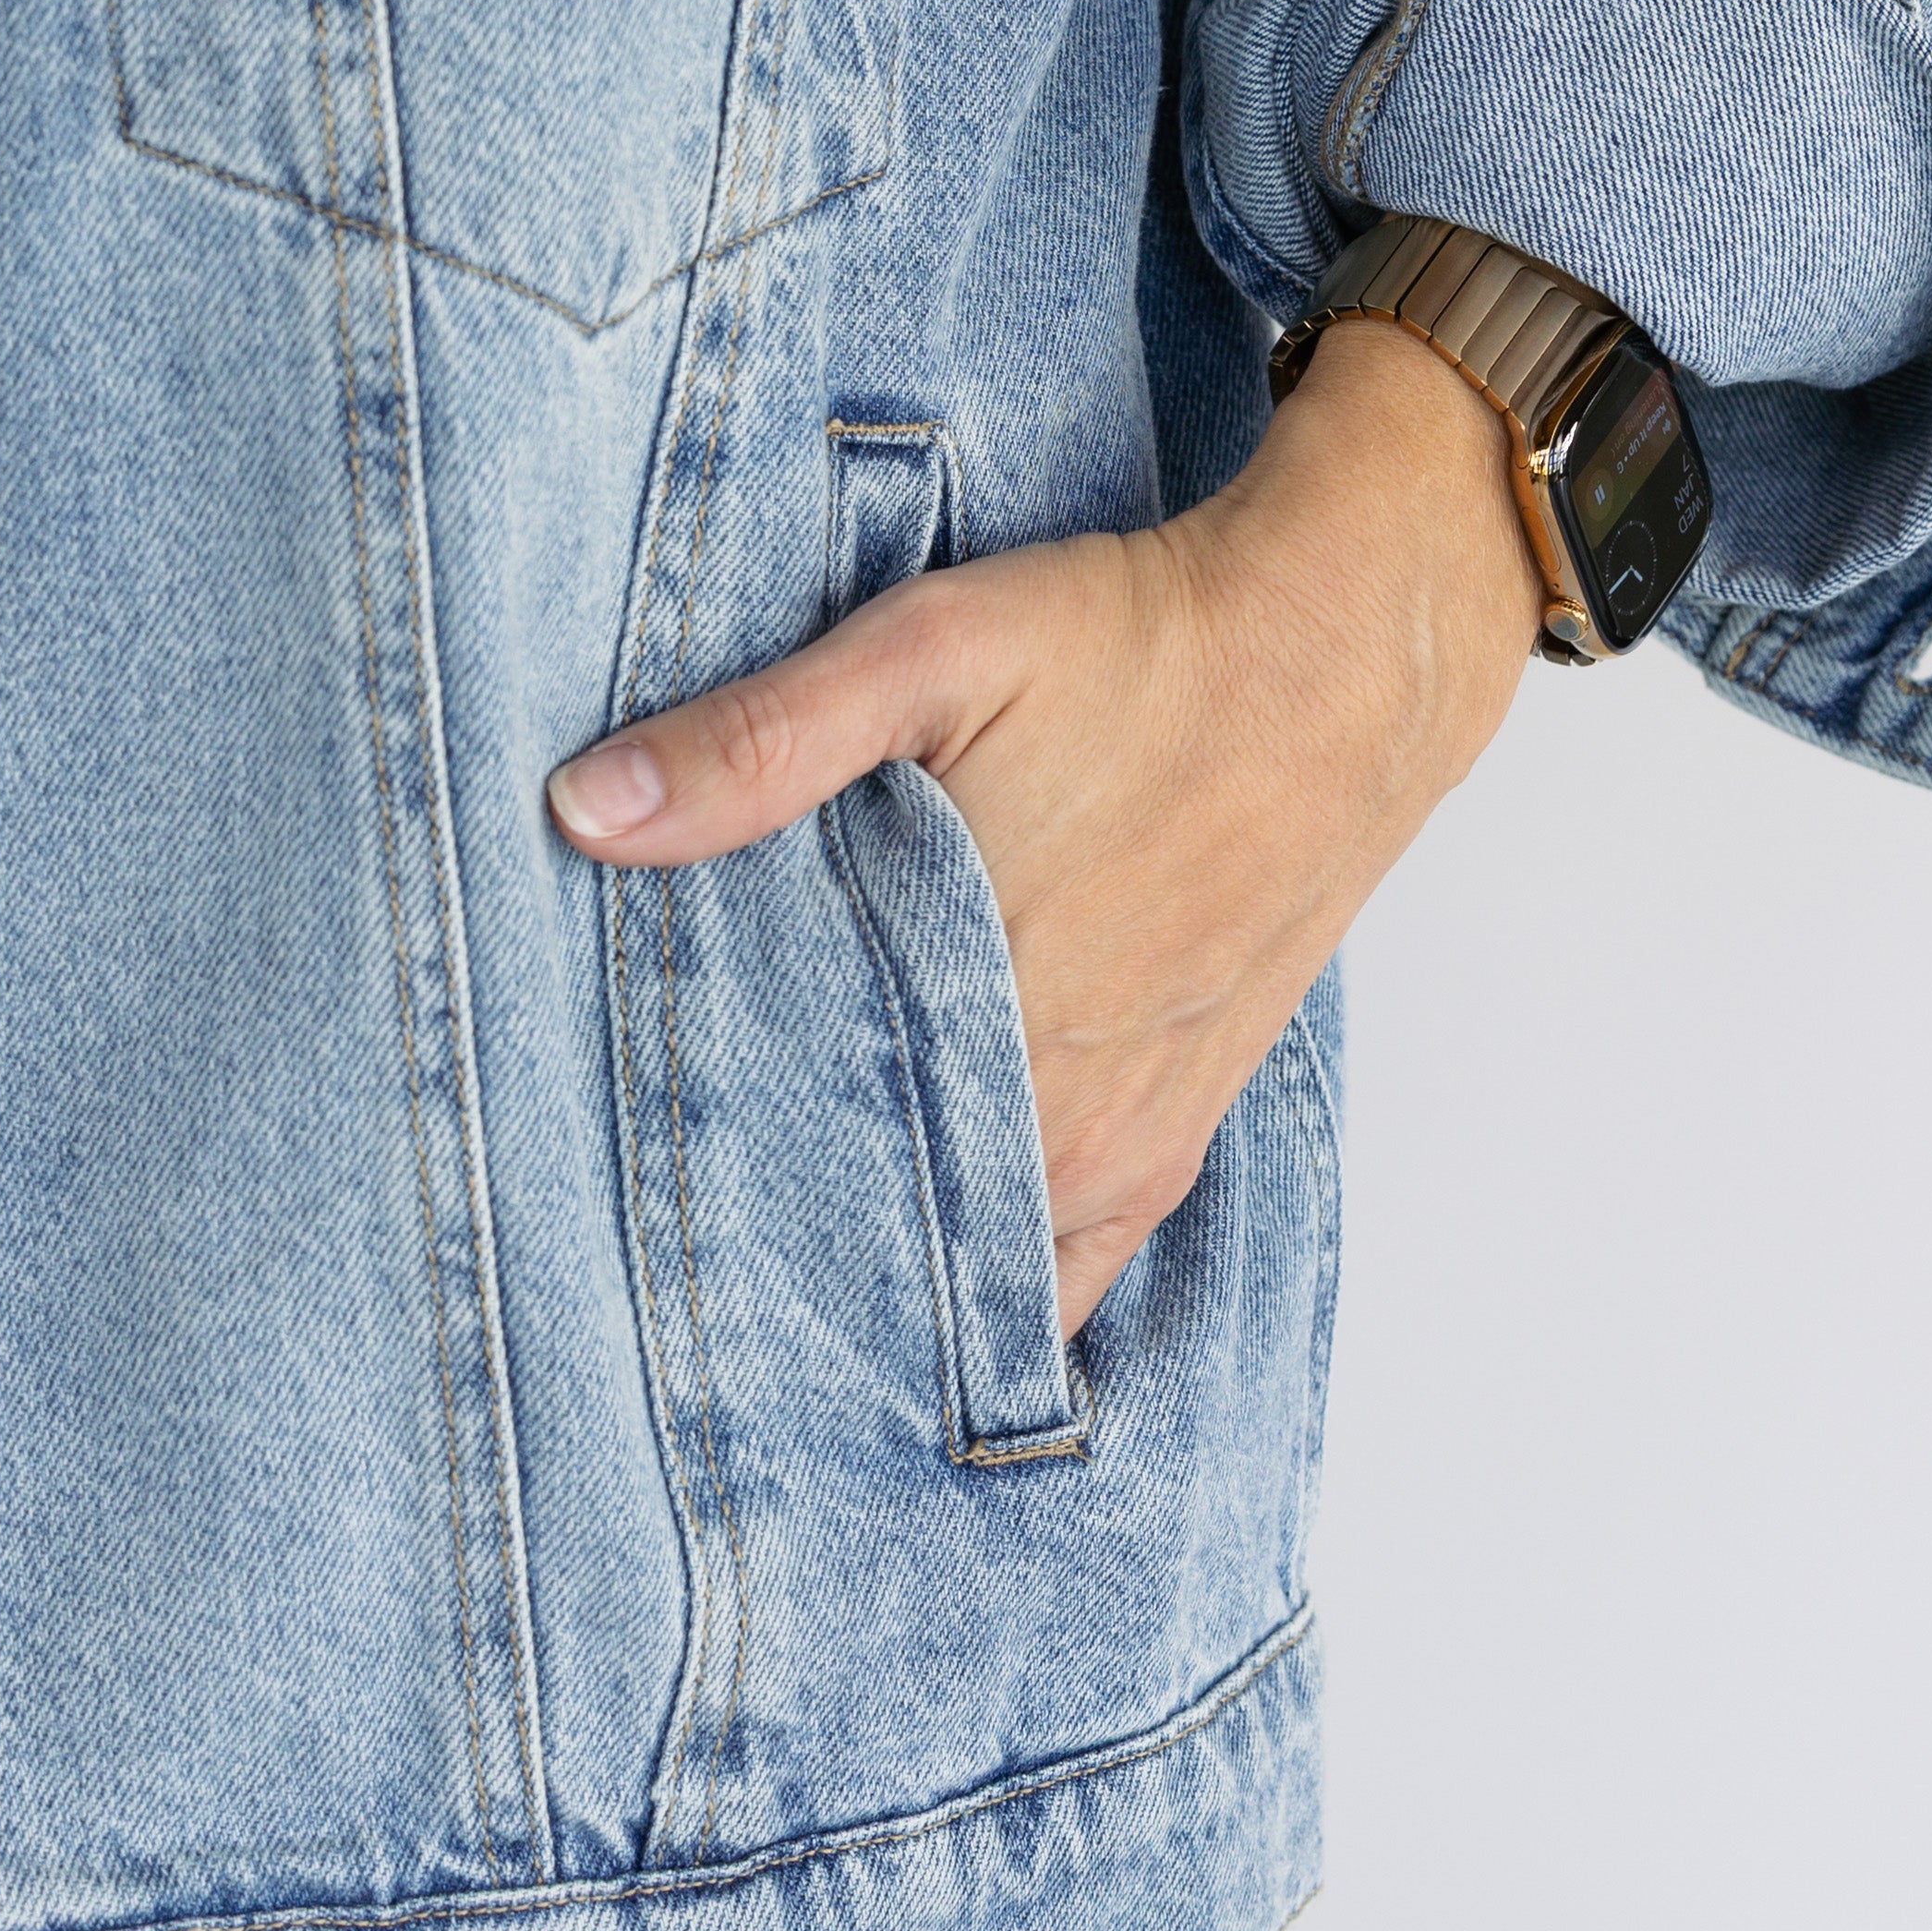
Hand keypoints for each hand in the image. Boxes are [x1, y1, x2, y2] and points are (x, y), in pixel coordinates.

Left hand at [547, 319, 1543, 1332]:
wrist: (1347, 652)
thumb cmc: (1146, 644)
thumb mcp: (936, 645)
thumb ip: (761, 739)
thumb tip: (584, 809)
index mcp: (982, 1007)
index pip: (796, 1160)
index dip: (694, 1183)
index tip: (607, 1186)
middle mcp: (1059, 1108)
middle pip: (873, 1226)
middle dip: (765, 1227)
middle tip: (654, 1226)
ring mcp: (1125, 1137)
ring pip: (966, 1262)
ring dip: (874, 1261)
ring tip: (761, 1257)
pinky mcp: (1174, 1133)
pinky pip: (1067, 1270)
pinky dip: (990, 1287)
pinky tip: (917, 1284)